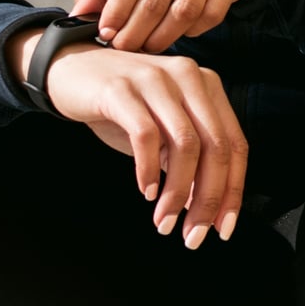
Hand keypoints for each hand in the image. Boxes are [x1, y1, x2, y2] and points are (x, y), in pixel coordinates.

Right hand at [14, 31, 247, 247]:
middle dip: (208, 199)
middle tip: (193, 236)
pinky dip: (147, 170)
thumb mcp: (162, 130)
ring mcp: (155, 78)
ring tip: (164, 221)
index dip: (233, 191)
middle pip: (216, 146)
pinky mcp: (122, 88)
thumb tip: (207, 207)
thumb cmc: (121, 105)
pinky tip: (144, 192)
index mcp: (206, 85)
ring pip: (185, 144)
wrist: (69, 69)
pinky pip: (145, 135)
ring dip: (178, 192)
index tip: (222, 229)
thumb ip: (189, 158)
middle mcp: (187, 75)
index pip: (235, 144)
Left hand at [69, 0, 251, 53]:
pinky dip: (190, 31)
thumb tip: (78, 13)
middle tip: (125, 46)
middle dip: (136, 30)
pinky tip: (178, 32)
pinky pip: (209, 15)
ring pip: (184, 10)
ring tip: (148, 46)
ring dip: (162, 36)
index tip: (107, 32)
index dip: (117, 9)